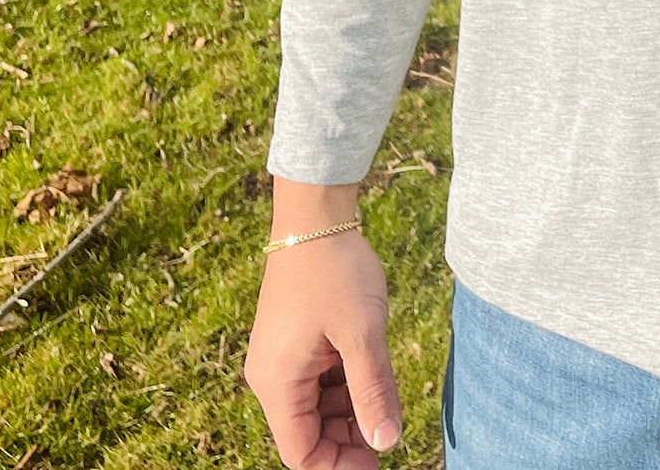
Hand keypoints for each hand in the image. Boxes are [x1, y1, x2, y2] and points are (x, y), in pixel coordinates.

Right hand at [244, 222, 403, 466]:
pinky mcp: (293, 339)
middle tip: (389, 427)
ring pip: (314, 405)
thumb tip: (387, 442)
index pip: (300, 451)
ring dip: (348, 408)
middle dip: (347, 437)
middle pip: (306, 431)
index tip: (380, 455)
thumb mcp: (362, 333)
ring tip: (384, 394)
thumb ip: (373, 391)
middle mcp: (270, 375)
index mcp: (276, 382)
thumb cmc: (336, 271)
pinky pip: (316, 378)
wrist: (316, 215)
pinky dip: (343, 382)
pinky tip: (370, 368)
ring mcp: (280, 355)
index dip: (339, 463)